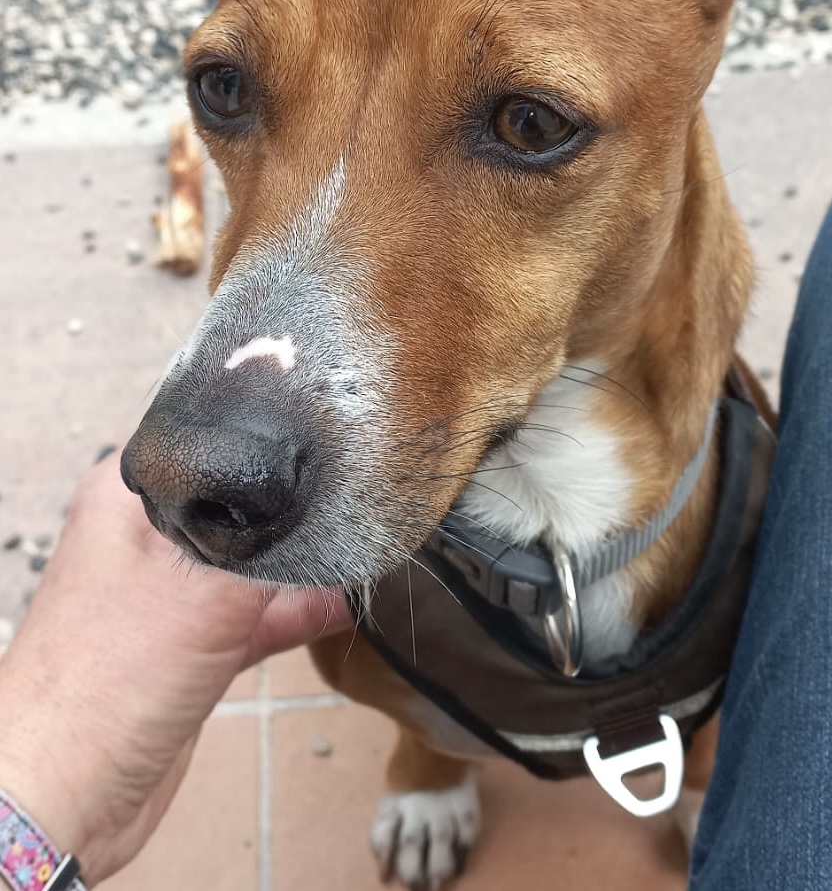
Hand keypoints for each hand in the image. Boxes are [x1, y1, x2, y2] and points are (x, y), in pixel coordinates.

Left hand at [0, 452, 349, 882]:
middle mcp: (147, 536)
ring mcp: (169, 595)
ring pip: (252, 562)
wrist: (66, 795)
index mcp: (129, 495)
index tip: (329, 435)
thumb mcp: (206, 592)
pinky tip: (344, 601)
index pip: (210, 438)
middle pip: (238, 502)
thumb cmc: (101, 684)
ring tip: (364, 543)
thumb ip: (273, 547)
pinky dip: (297, 610)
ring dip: (303, 563)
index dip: (268, 436)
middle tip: (359, 490)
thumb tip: (334, 511)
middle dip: (295, 506)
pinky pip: (255, 615)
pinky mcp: (190, 647)